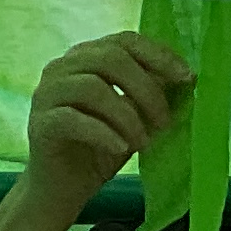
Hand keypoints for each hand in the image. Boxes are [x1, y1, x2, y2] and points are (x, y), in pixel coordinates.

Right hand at [21, 31, 189, 210]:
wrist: (64, 190)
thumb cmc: (100, 150)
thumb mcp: (135, 118)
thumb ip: (153, 94)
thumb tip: (189, 77)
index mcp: (87, 58)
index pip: (125, 41)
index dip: (158, 55)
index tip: (187, 78)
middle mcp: (63, 67)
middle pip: (110, 59)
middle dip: (146, 89)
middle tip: (165, 122)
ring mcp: (47, 93)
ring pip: (92, 87)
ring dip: (127, 116)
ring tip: (143, 143)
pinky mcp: (40, 123)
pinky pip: (73, 119)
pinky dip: (104, 133)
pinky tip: (121, 148)